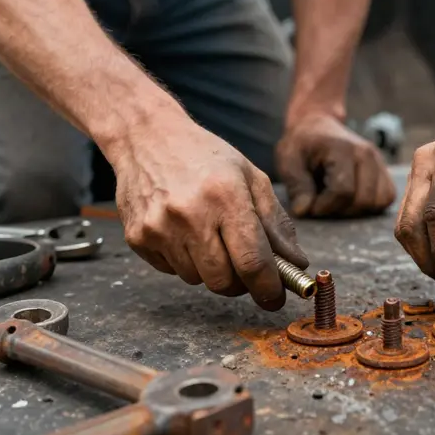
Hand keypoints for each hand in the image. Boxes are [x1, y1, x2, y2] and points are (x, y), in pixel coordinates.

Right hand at [112, 117, 306, 309]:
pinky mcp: (138, 238)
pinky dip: (186, 262)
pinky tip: (185, 232)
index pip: (252, 262)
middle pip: (224, 281)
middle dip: (241, 284)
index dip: (268, 288)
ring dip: (212, 270)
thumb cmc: (206, 156)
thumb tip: (296, 264)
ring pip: (197, 280)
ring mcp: (159, 228)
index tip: (275, 298)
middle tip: (246, 268)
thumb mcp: (252, 178)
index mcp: (225, 197)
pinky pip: (172, 271)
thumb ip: (277, 224)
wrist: (146, 136)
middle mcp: (189, 215)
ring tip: (210, 236)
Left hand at [275, 113, 395, 217]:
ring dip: (355, 209)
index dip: (324, 206)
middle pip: (362, 200)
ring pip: (378, 202)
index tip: (310, 205)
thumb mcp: (288, 160)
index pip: (343, 191)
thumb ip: (296, 184)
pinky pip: (387, 198)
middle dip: (339, 210)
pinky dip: (370, 205)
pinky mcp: (385, 171)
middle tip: (322, 202)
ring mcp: (379, 162)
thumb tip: (304, 210)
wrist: (317, 127)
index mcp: (342, 148)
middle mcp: (366, 154)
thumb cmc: (301, 145)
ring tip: (337, 200)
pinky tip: (352, 199)